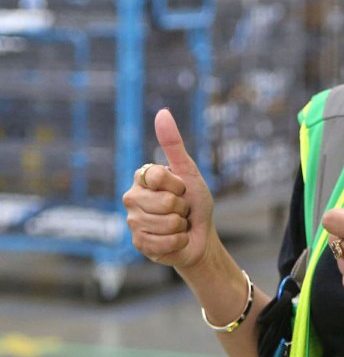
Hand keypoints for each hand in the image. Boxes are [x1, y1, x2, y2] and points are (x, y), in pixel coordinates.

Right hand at [122, 109, 214, 268]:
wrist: (200, 235)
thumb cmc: (195, 201)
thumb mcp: (189, 171)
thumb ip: (173, 144)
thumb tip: (162, 112)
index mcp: (142, 178)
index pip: (158, 177)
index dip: (178, 185)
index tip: (182, 189)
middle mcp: (132, 198)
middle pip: (165, 202)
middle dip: (182, 208)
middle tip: (181, 209)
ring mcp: (133, 222)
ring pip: (166, 223)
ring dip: (180, 226)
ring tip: (178, 224)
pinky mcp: (138, 244)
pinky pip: (164, 242)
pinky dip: (177, 242)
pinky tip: (174, 239)